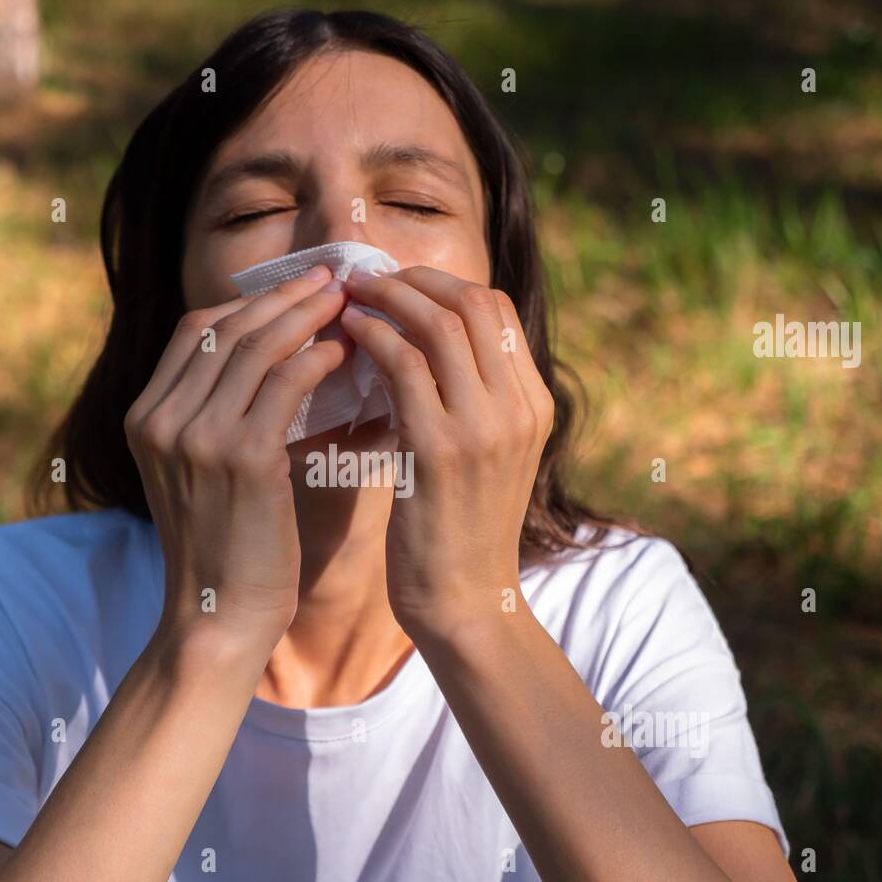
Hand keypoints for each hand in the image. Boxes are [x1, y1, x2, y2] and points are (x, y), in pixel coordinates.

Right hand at [125, 266, 347, 653]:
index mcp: (145, 418)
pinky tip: (344, 352)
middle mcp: (160, 419)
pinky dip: (317, 358)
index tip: (297, 289)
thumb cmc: (227, 552)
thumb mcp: (203, 476)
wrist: (218, 620)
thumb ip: (218, 420)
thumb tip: (272, 365)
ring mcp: (195, 436)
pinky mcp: (239, 458)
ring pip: (255, 346)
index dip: (249, 301)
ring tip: (349, 304)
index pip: (194, 329)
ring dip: (307, 316)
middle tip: (332, 279)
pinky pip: (284, 384)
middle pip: (225, 325)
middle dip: (283, 296)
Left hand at [339, 266, 553, 636]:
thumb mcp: (484, 457)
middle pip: (472, 304)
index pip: (495, 310)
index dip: (443, 283)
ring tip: (349, 297)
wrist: (464, 602)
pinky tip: (347, 336)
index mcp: (533, 405)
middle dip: (413, 280)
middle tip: (365, 278)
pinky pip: (405, 367)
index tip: (397, 283)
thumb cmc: (458, 532)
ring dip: (387, 299)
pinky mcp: (440, 450)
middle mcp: (518, 409)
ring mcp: (484, 428)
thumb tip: (425, 347)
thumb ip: (471, 402)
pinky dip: (373, 339)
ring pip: (439, 324)